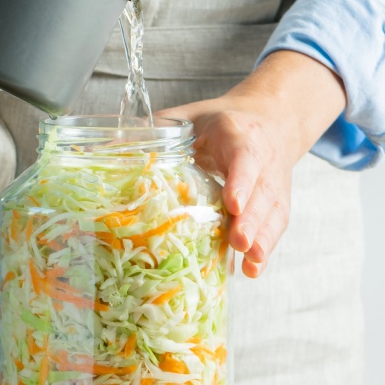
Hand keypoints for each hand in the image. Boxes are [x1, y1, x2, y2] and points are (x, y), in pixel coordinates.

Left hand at [157, 50, 346, 278]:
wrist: (269, 121)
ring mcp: (273, 183)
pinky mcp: (278, 203)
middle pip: (261, 192)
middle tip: (238, 241)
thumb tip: (106, 151)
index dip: (240, 181)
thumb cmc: (220, 124)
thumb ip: (157, 131)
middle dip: (251, 219)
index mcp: (238, 134)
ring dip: (261, 238)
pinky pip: (275, 226)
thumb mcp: (189, 118)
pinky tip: (252, 267)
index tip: (232, 204)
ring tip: (249, 261)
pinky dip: (266, 247)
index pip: (244, 157)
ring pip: (272, 212)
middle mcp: (263, 159)